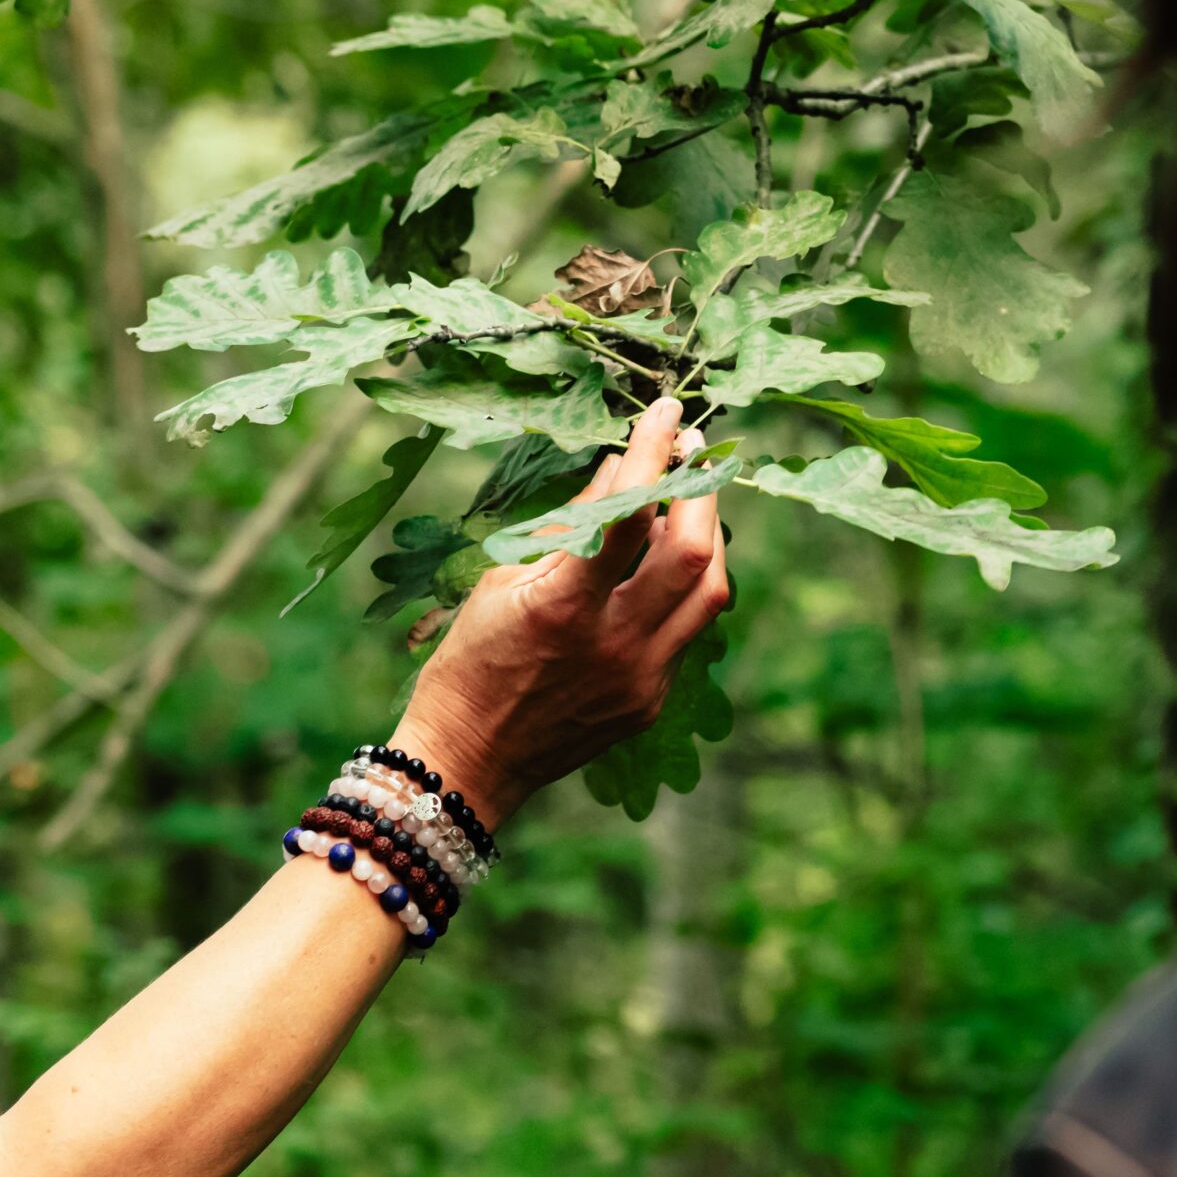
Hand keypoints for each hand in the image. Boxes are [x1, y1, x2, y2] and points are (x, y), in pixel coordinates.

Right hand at [389, 397, 728, 828]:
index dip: (655, 453)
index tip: (668, 413)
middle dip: (703, 490)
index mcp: (564, 608)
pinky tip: (663, 566)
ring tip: (687, 505)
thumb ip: (568, 527)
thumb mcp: (502, 582)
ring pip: (710, 594)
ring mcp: (640, 679)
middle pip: (695, 554)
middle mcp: (614, 645)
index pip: (631, 513)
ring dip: (707, 539)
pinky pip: (685, 632)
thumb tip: (618, 469)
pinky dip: (680, 589)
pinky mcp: (649, 702)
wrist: (467, 762)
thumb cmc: (467, 666)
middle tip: (694, 453)